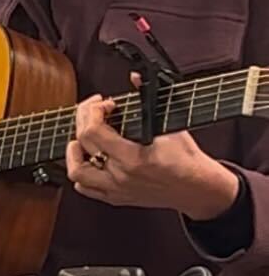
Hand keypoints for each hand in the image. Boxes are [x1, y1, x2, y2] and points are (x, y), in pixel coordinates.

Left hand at [66, 93, 238, 219]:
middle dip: (83, 119)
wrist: (201, 189)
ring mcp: (118, 189)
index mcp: (133, 159)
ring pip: (77, 173)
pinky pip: (87, 189)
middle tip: (95, 110)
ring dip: (74, 152)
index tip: (105, 104)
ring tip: (82, 137)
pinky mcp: (119, 198)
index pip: (92, 131)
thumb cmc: (188, 160)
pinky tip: (90, 158)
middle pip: (82, 144)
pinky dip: (81, 173)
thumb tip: (136, 77)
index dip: (93, 111)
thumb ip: (149, 97)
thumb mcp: (170, 122)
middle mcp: (121, 176)